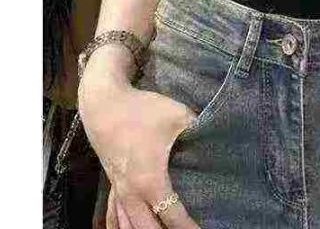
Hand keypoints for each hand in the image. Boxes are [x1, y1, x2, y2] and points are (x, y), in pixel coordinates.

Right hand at [78, 68, 200, 228]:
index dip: (187, 228)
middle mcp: (131, 192)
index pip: (171, 215)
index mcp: (150, 180)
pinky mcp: (112, 182)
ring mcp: (118, 189)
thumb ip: (198, 129)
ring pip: (126, 226)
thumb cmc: (142, 111)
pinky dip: (120, 227)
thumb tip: (215, 134)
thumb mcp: (177, 115)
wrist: (104, 104)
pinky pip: (113, 215)